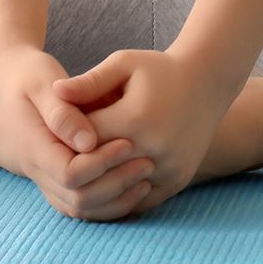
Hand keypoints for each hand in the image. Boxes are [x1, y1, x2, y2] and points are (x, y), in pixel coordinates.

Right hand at [0, 47, 155, 221]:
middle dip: (116, 183)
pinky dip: (109, 204)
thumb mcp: (40, 82)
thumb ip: (63, 112)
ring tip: (146, 176)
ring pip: (81, 208)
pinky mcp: (56, 183)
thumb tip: (88, 142)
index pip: (70, 173)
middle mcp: (37, 170)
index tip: (128, 142)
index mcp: (33, 145)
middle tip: (147, 163)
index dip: (101, 162)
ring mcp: (46, 180)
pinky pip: (82, 207)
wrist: (10, 84)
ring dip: (116, 199)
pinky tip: (134, 186)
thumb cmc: (29, 75)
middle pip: (79, 198)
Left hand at [52, 47, 238, 217]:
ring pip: (118, 190)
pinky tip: (106, 183)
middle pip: (98, 168)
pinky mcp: (177, 182)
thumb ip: (89, 82)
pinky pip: (139, 200)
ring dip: (99, 182)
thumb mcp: (124, 64)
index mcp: (135, 118)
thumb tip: (55, 93)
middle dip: (79, 160)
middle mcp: (153, 149)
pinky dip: (121, 194)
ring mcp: (168, 170)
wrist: (207, 84)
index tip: (57, 129)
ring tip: (83, 167)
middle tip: (64, 152)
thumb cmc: (160, 70)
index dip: (65, 136)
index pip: (83, 139)